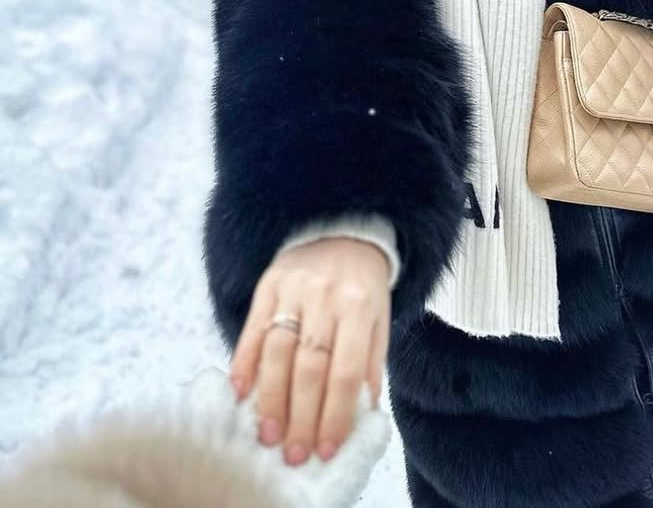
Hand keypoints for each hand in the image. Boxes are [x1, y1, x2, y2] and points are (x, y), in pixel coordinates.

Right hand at [229, 237, 391, 466]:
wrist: (345, 232)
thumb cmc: (364, 287)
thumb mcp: (380, 319)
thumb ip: (370, 363)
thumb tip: (362, 414)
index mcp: (361, 305)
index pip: (347, 368)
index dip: (336, 412)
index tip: (327, 448)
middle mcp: (327, 295)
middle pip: (310, 364)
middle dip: (301, 414)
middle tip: (293, 453)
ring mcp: (295, 287)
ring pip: (278, 349)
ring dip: (271, 397)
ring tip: (268, 435)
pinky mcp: (268, 283)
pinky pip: (252, 327)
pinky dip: (243, 362)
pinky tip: (240, 393)